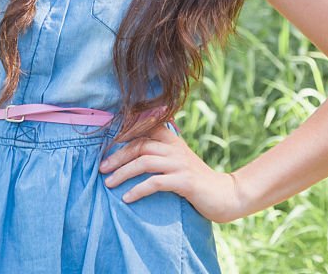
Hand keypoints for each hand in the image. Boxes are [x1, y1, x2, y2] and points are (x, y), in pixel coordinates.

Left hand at [99, 123, 244, 222]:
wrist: (226, 195)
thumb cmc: (197, 180)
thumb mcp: (178, 161)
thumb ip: (161, 153)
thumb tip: (133, 154)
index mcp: (172, 140)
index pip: (144, 128)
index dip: (123, 134)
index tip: (105, 145)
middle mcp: (175, 148)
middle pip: (140, 144)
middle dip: (117, 156)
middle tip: (102, 168)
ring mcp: (180, 164)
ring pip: (144, 161)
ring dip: (123, 172)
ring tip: (108, 183)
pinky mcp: (184, 182)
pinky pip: (155, 182)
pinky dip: (138, 189)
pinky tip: (127, 198)